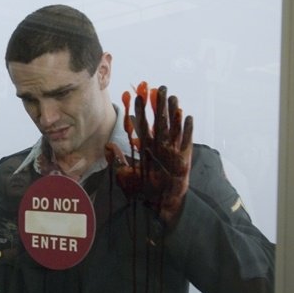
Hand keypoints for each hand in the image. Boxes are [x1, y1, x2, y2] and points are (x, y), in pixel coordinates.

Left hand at [105, 82, 193, 225]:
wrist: (158, 205)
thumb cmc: (142, 191)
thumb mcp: (124, 175)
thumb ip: (117, 160)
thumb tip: (107, 145)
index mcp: (146, 146)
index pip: (141, 124)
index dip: (139, 110)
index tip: (136, 95)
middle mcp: (159, 146)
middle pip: (158, 121)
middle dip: (157, 104)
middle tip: (156, 87)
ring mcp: (172, 151)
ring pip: (172, 127)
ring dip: (172, 112)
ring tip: (171, 97)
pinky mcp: (184, 159)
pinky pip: (185, 141)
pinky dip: (186, 130)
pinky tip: (186, 116)